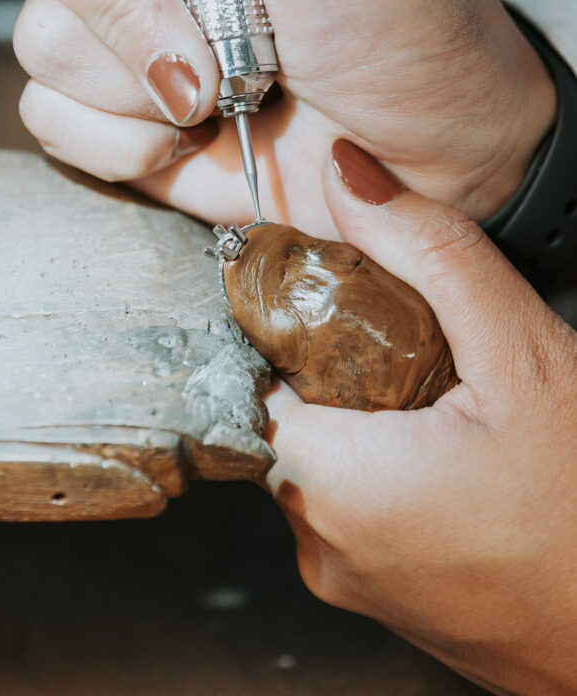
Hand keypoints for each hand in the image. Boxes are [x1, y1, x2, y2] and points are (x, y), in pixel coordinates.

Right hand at [0, 0, 555, 233]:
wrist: (434, 150)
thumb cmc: (404, 16)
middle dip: (130, 5)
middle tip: (222, 43)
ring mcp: (119, 16)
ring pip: (39, 35)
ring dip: (143, 84)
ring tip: (231, 88)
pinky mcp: (110, 104)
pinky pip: (50, 116)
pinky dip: (128, 143)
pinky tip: (198, 133)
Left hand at [264, 138, 576, 694]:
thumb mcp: (518, 351)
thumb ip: (430, 252)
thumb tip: (350, 176)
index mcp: (330, 484)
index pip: (253, 372)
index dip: (291, 325)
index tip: (337, 303)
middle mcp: (321, 544)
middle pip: (288, 414)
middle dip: (338, 372)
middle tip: (411, 353)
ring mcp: (350, 579)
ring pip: (321, 462)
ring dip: (364, 421)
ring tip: (439, 409)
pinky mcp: (382, 596)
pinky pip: (353, 509)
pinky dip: (383, 470)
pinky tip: (448, 457)